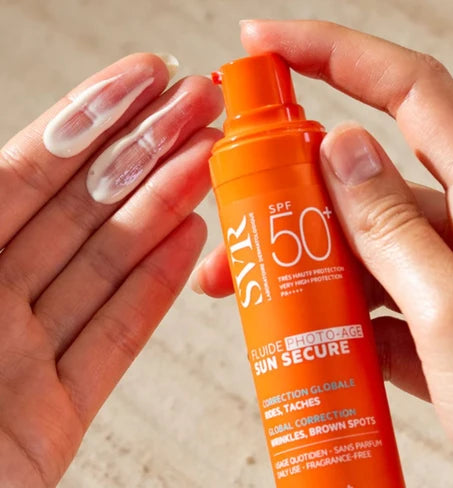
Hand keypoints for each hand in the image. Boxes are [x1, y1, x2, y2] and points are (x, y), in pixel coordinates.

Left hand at [0, 53, 221, 486]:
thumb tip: (3, 158)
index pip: (31, 169)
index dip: (93, 118)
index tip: (147, 80)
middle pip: (83, 210)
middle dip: (147, 151)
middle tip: (199, 110)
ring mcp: (25, 358)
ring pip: (109, 266)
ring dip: (165, 208)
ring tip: (209, 163)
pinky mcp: (56, 415)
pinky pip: (114, 339)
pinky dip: (156, 289)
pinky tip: (190, 239)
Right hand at [191, 20, 452, 484]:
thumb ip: (395, 230)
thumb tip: (345, 150)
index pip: (405, 89)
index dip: (332, 52)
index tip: (264, 42)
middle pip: (359, 177)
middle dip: (287, 189)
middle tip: (234, 212)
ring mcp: (440, 269)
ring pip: (353, 243)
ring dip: (296, 260)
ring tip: (241, 285)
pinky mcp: (427, 313)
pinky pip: (366, 292)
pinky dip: (327, 306)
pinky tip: (293, 324)